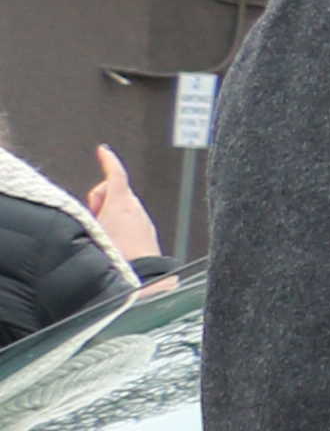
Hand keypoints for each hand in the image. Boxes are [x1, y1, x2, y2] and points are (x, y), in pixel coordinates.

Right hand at [81, 148, 156, 270]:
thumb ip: (83, 217)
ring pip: (121, 207)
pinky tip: (116, 242)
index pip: (115, 175)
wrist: (142, 278)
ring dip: (109, 214)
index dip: (108, 161)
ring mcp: (143, 220)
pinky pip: (130, 220)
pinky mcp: (147, 231)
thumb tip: (81, 212)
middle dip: (100, 201)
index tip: (103, 151)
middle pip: (113, 192)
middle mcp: (136, 208)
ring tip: (105, 236)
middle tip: (95, 221)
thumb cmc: (116, 257)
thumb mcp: (90, 233)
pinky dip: (120, 223)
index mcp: (122, 204)